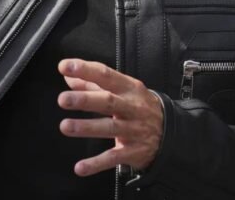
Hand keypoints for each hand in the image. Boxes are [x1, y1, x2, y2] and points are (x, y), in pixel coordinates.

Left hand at [57, 58, 162, 176]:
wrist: (171, 132)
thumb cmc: (138, 106)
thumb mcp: (122, 90)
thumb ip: (93, 84)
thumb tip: (68, 77)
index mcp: (128, 88)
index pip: (106, 75)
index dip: (85, 70)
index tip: (65, 66)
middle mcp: (131, 107)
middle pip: (108, 101)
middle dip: (85, 100)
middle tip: (63, 99)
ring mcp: (133, 130)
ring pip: (109, 128)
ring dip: (87, 127)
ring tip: (65, 126)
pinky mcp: (133, 152)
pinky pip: (113, 158)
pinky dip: (96, 164)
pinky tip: (80, 168)